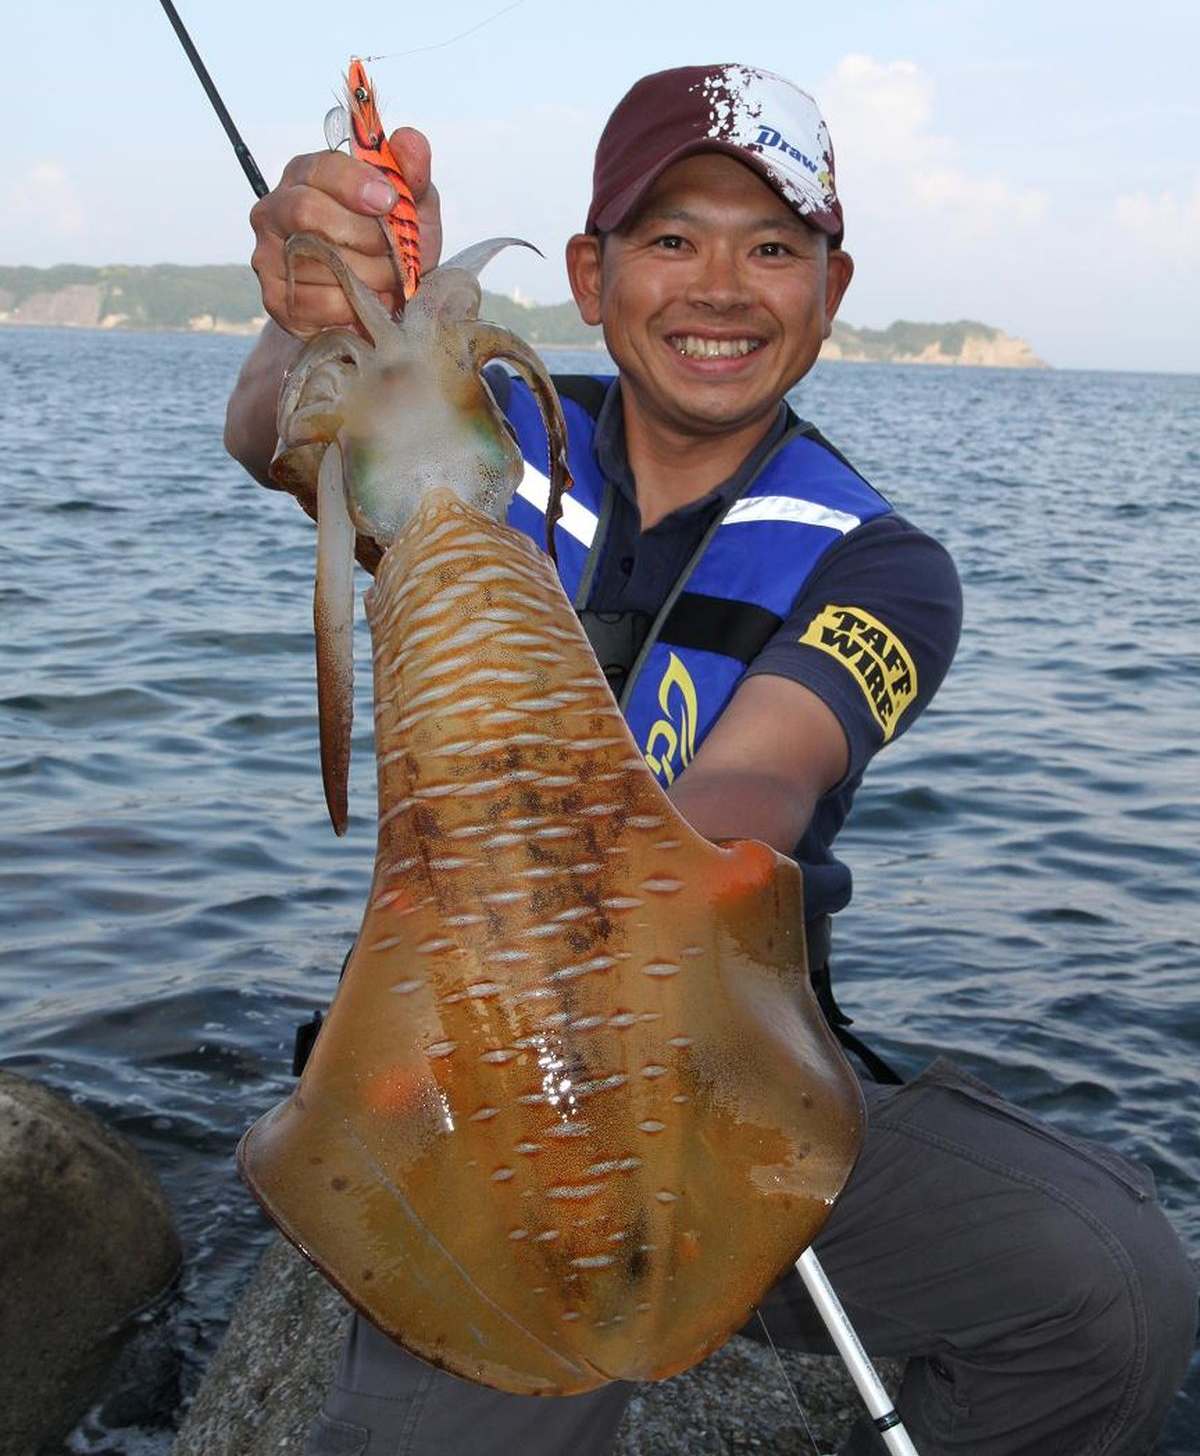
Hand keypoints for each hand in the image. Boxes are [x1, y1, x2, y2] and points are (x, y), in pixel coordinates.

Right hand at [249, 128, 442, 336]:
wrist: (382, 300)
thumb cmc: (392, 244)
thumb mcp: (412, 207)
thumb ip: (412, 173)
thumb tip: (410, 140)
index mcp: (305, 175)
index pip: (320, 169)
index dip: (356, 184)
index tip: (390, 201)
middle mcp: (274, 211)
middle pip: (308, 212)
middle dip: (364, 236)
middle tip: (394, 253)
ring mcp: (268, 256)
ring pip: (319, 263)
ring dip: (369, 277)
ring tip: (385, 280)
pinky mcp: (276, 301)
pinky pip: (319, 303)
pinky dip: (354, 306)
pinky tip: (366, 301)